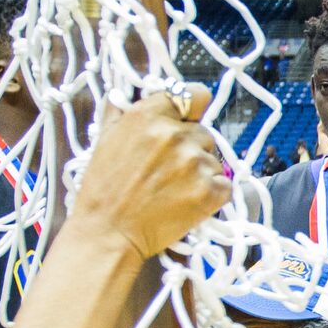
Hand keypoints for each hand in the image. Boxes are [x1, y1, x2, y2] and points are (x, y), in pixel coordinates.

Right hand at [70, 85, 228, 258]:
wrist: (108, 232)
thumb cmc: (103, 190)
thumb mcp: (104, 139)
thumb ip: (120, 113)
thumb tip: (125, 97)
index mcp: (148, 116)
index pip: (194, 95)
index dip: (193, 110)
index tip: (189, 121)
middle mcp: (174, 134)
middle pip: (205, 133)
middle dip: (193, 149)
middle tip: (171, 171)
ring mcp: (193, 163)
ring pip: (215, 161)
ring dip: (202, 174)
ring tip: (176, 191)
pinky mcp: (208, 191)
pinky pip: (225, 186)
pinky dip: (213, 195)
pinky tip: (189, 203)